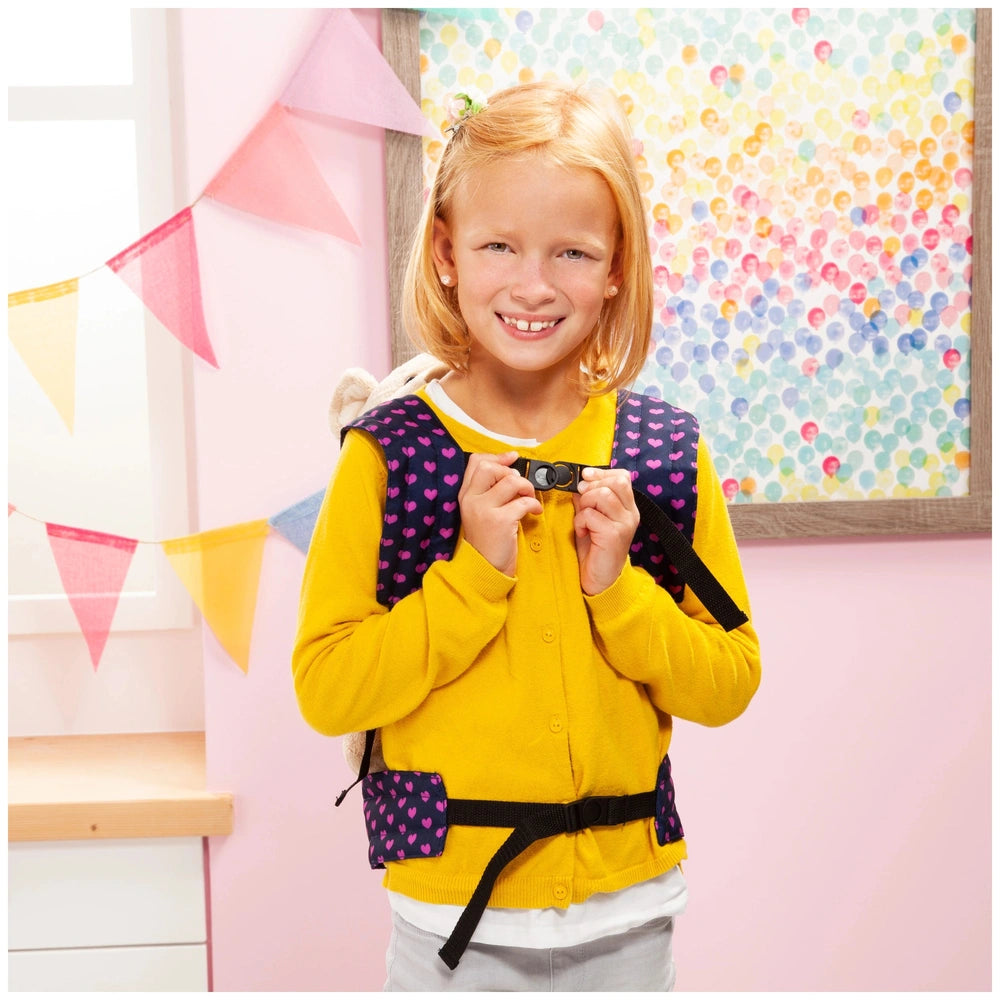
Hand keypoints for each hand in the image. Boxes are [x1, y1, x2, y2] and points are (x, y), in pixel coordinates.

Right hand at [458, 451, 542, 576]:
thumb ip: (490, 492)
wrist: (485, 568)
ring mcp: (484, 510)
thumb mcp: (480, 512)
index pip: (476, 462)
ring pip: (510, 481)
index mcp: (465, 495)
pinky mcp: (500, 521)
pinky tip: (535, 512)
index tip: (513, 459)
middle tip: (520, 486)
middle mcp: (471, 500)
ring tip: (529, 498)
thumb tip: (512, 470)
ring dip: (527, 487)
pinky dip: (534, 505)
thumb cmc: (488, 540)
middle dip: (512, 472)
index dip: (498, 456)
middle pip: (491, 467)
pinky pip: (523, 502)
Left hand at [572, 467, 639, 594]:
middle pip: (616, 482)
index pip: (623, 477)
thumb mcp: (591, 519)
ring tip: (583, 520)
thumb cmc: (596, 550)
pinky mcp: (613, 535)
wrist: (601, 581)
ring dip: (585, 505)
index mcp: (628, 508)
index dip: (602, 473)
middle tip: (583, 502)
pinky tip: (582, 533)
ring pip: (602, 495)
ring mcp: (624, 524)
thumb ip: (588, 501)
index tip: (586, 477)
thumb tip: (580, 483)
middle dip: (592, 487)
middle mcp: (630, 514)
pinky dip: (580, 522)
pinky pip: (591, 515)